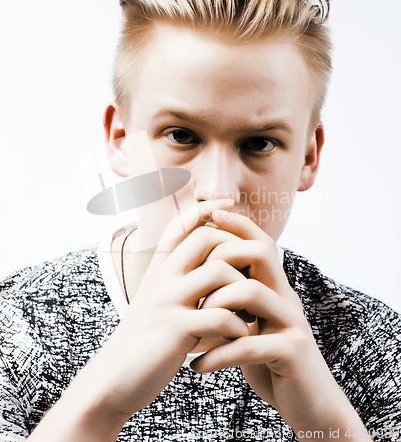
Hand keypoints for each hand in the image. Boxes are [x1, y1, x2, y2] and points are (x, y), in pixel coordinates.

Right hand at [29, 199, 251, 441]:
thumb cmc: (143, 340)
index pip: (180, 225)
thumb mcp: (154, 302)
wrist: (114, 378)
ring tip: (250, 310)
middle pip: (206, 238)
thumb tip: (208, 269)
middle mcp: (162, 278)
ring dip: (243, 290)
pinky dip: (238, 325)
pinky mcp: (175, 329)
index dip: (205, 209)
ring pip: (219, 272)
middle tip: (254, 269)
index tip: (228, 201)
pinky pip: (220, 316)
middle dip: (237, 248)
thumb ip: (176, 282)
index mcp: (158, 269)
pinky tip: (240, 335)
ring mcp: (167, 301)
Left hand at [190, 209, 369, 439]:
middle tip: (196, 281)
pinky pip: (248, 344)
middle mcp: (286, 298)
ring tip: (195, 323)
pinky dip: (217, 355)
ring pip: (253, 292)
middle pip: (262, 252)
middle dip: (222, 258)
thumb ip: (238, 302)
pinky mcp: (291, 352)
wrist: (308, 403)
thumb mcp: (255, 324)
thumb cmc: (270, 360)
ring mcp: (292, 323)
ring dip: (215, 304)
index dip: (238, 224)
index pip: (261, 242)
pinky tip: (196, 366)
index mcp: (276, 288)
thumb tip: (205, 280)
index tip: (211, 214)